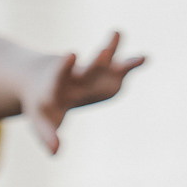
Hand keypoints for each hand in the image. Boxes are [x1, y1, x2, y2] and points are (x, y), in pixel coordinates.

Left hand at [24, 31, 145, 153]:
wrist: (43, 80)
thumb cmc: (42, 106)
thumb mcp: (41, 121)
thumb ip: (48, 135)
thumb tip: (55, 153)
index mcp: (56, 87)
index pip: (59, 76)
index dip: (65, 66)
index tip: (71, 53)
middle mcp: (74, 77)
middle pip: (87, 69)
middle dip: (97, 62)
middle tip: (105, 52)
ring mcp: (91, 73)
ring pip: (102, 61)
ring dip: (110, 51)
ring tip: (118, 34)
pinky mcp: (105, 73)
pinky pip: (120, 68)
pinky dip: (131, 64)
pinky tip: (144, 58)